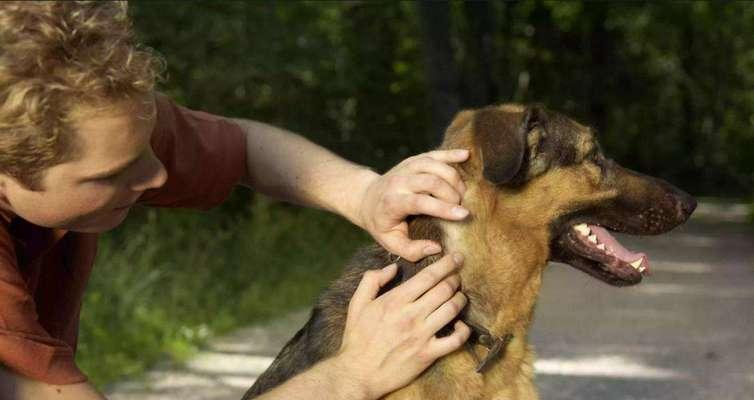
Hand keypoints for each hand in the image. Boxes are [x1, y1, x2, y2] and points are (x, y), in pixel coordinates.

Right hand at [336, 253, 470, 398]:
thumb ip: (372, 280)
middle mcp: (411, 315)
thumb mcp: (357, 304)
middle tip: (458, 275)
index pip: (428, 276)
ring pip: (452, 310)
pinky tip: (462, 325)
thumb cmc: (357, 338)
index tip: (456, 257)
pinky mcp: (428, 354)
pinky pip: (454, 340)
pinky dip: (463, 331)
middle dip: (455, 278)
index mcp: (395, 300)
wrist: (358, 373)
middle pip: (444, 289)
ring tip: (460, 295)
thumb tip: (393, 267)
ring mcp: (421, 335)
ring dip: (460, 299)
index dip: (446, 264)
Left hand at [356, 149, 469, 261]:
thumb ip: (413, 250)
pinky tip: (466, 155)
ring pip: (434, 165)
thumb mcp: (391, 243)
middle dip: (451, 193)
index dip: (443, 208)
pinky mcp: (413, 160)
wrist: (367, 199)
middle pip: (430, 181)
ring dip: (453, 178)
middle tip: (462, 206)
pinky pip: (433, 154)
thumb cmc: (383, 224)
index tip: (464, 214)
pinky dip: (450, 154)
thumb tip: (437, 248)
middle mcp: (398, 182)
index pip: (420, 202)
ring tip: (463, 193)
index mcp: (391, 203)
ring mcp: (405, 168)